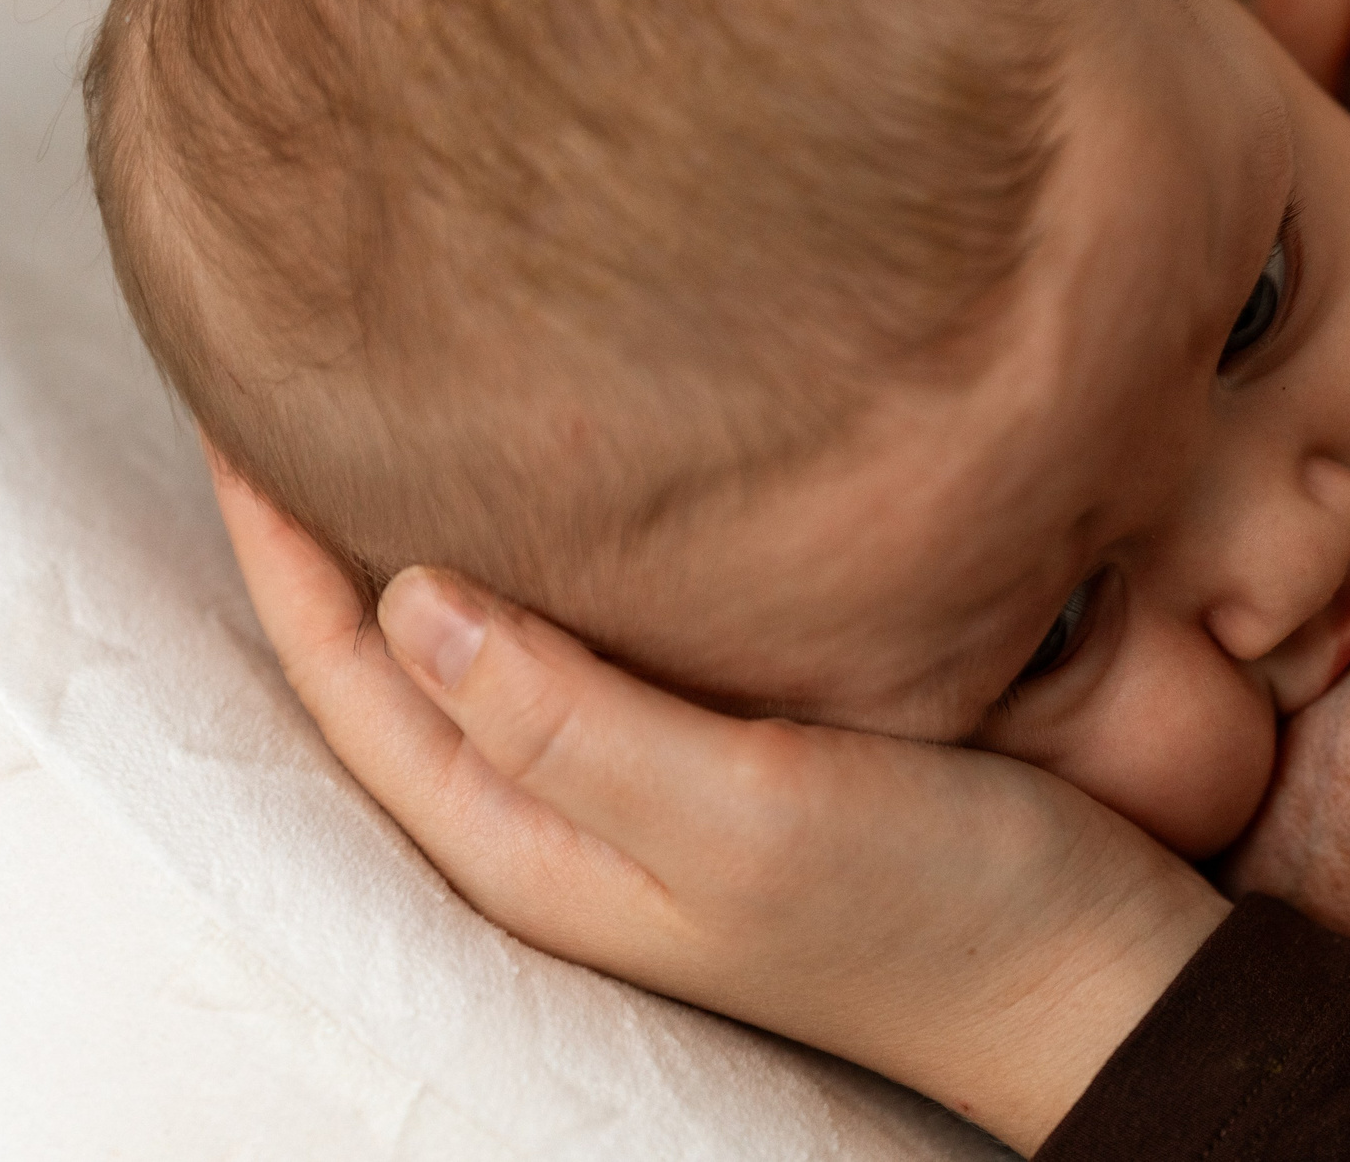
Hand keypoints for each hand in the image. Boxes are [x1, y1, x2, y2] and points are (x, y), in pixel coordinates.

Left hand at [211, 461, 1226, 1155]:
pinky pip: (600, 639)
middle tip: (305, 372)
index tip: (245, 398)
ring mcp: (655, 790)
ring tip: (412, 401)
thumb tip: (407, 598)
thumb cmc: (947, 912)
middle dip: (335, 527)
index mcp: (543, 848)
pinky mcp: (739, 756)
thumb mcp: (755, 814)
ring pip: (495, 641)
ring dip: (440, 532)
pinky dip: (562, 555)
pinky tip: (596, 488)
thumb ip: (577, 721)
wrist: (1104, 978)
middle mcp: (574, 821)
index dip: (281, 545)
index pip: (354, 679)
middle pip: (401, 661)